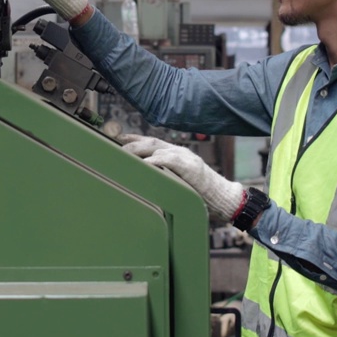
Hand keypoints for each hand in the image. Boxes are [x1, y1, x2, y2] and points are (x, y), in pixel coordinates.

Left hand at [118, 134, 245, 220]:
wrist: (224, 198)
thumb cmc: (201, 193)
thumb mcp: (179, 181)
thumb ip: (164, 176)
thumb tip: (145, 179)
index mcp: (176, 154)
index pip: (151, 142)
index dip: (133, 139)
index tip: (117, 138)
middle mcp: (179, 152)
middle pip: (150, 142)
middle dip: (130, 144)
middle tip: (112, 148)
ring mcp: (185, 158)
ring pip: (156, 148)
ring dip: (137, 151)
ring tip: (122, 155)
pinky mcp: (190, 167)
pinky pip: (168, 160)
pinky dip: (154, 161)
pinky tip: (143, 164)